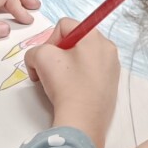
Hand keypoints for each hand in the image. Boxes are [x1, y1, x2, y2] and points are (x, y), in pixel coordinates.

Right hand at [24, 20, 119, 147]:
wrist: (82, 122)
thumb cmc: (65, 85)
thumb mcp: (41, 58)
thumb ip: (35, 50)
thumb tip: (39, 60)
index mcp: (95, 37)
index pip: (65, 25)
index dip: (49, 40)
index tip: (45, 60)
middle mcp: (108, 49)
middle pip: (75, 41)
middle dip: (58, 53)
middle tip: (50, 71)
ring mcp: (112, 68)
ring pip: (82, 57)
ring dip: (67, 66)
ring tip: (60, 83)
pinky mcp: (111, 85)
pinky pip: (90, 73)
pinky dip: (78, 78)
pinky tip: (71, 91)